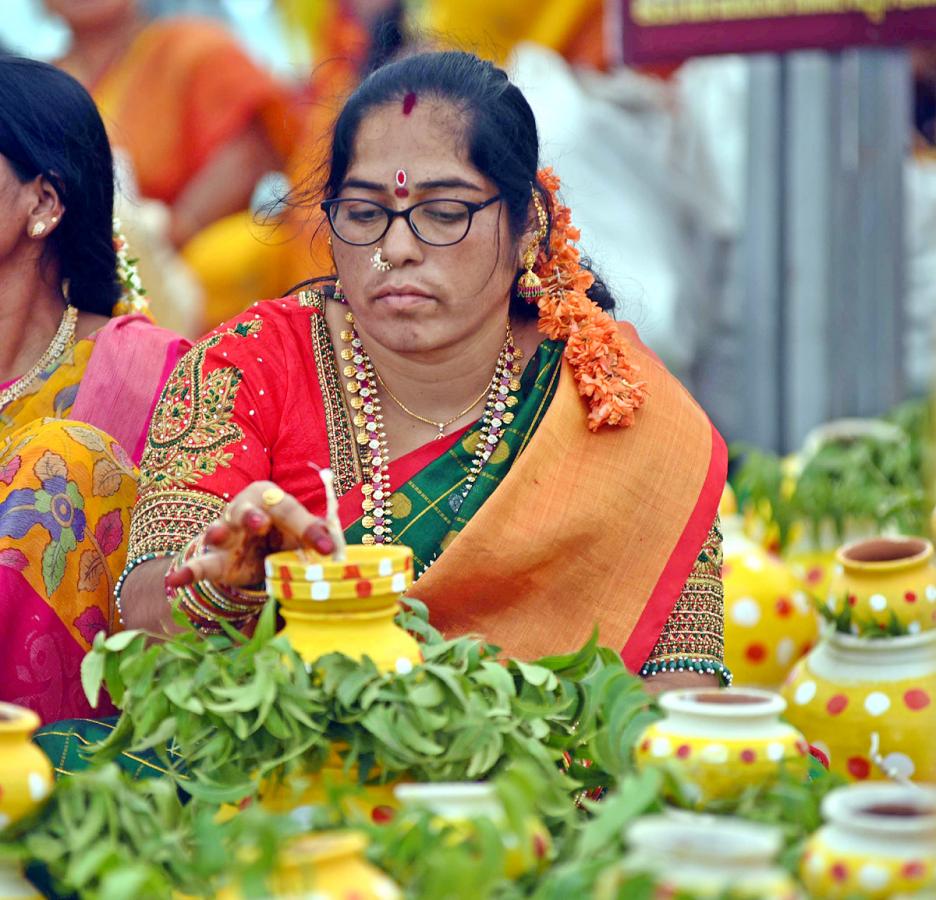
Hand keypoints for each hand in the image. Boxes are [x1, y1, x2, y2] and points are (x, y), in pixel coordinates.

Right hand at [165, 481, 334, 588]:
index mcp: (274, 500)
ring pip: (220, 529)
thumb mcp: (301, 536)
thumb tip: (338, 547)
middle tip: (260, 522)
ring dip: (219, 532)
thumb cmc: (284, 537)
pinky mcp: (214, 559)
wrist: (257, 553)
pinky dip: (187, 571)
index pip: (291, 511)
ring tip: (216, 536)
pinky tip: (174, 579)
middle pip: (249, 510)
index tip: (327, 549)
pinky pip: (199, 563)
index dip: (309, 529)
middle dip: (253, 515)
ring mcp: (226, 533)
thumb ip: (315, 539)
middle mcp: (246, 510)